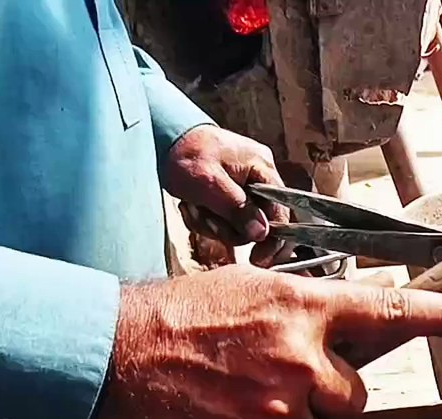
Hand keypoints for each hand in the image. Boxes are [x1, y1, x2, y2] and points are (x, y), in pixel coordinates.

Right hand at [87, 266, 441, 418]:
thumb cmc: (171, 316)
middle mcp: (301, 358)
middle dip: (326, 392)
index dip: (439, 315)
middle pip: (354, 395)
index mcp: (301, 307)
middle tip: (274, 377)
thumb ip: (299, 315)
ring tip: (230, 395)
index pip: (388, 311)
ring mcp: (279, 409)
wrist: (107, 357)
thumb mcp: (244, 291)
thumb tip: (332, 342)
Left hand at [164, 125, 292, 265]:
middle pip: (258, 222)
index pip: (281, 212)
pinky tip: (191, 205)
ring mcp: (244, 185)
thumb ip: (238, 209)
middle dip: (228, 228)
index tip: (259, 260)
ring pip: (238, 223)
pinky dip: (206, 218)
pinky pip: (225, 217)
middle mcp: (259, 177)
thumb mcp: (210, 184)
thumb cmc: (185, 152)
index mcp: (262, 169)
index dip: (273, 240)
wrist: (160, 134)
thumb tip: (262, 233)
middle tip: (206, 220)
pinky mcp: (228, 192)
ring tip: (193, 208)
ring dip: (213, 223)